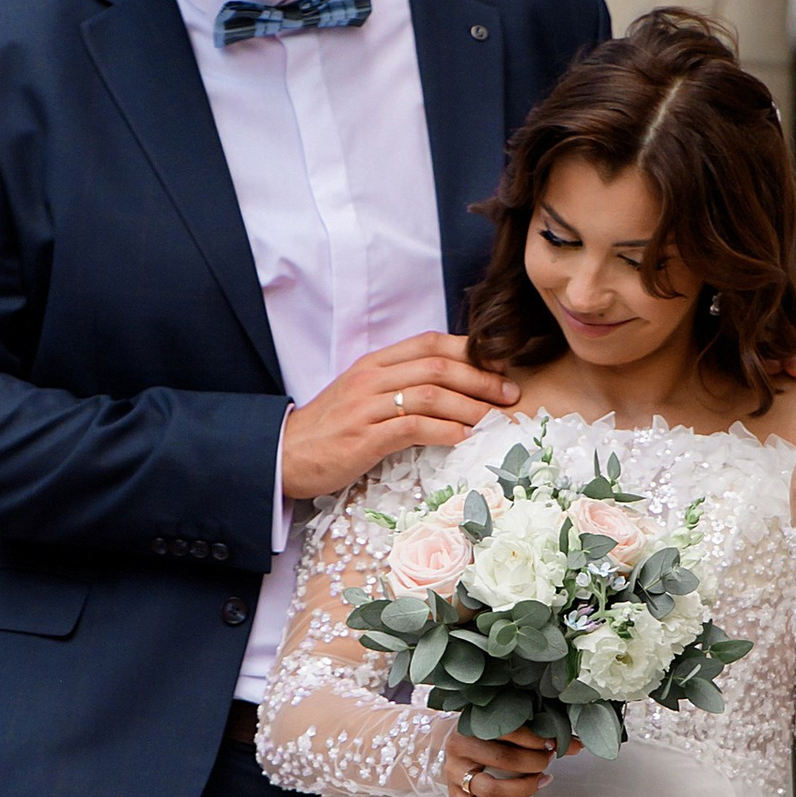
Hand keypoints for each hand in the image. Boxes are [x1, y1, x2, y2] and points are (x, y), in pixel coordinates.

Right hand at [281, 333, 518, 500]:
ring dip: (471, 407)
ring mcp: (366, 407)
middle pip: (438, 366)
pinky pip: (414, 428)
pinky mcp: (364, 438)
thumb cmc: (330, 429)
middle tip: (510, 396)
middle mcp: (371, 378)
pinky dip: (447, 432)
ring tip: (496, 420)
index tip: (500, 367)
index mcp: (374, 363)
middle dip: (482, 380)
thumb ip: (400, 385)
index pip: (430, 342)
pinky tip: (466, 439)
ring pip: (431, 395)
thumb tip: (451, 389)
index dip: (471, 351)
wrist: (284, 454)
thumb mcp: (364, 395)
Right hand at [442, 722, 558, 796]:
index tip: (553, 742)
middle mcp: (459, 749)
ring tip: (541, 779)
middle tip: (548, 759)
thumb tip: (577, 744)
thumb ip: (533, 730)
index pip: (508, 731)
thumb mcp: (502, 725)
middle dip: (534, 762)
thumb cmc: (484, 732)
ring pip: (492, 789)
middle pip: (503, 760)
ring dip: (524, 787)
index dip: (536, 739)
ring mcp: (455, 775)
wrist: (451, 741)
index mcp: (471, 725)